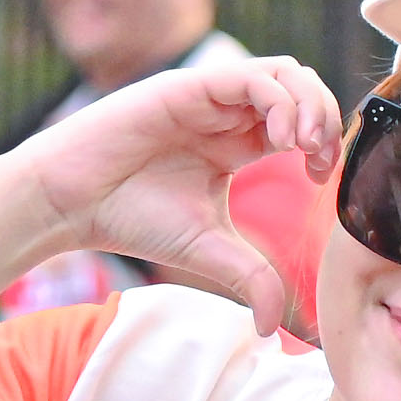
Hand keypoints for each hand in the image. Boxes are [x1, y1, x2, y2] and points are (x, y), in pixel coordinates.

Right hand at [6, 58, 344, 336]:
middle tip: (319, 159)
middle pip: (302, 87)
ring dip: (308, 103)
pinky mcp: (188, 86)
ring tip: (304, 145)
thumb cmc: (132, 218)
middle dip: (326, 116)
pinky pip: (248, 76)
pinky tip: (279, 139)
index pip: (302, 120)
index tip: (320, 179)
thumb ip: (252, 279)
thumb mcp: (209, 250)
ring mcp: (209, 95)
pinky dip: (278, 101)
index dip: (325, 142)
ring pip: (283, 71)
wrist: (73, 202)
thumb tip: (273, 329)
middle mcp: (228, 113)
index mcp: (238, 142)